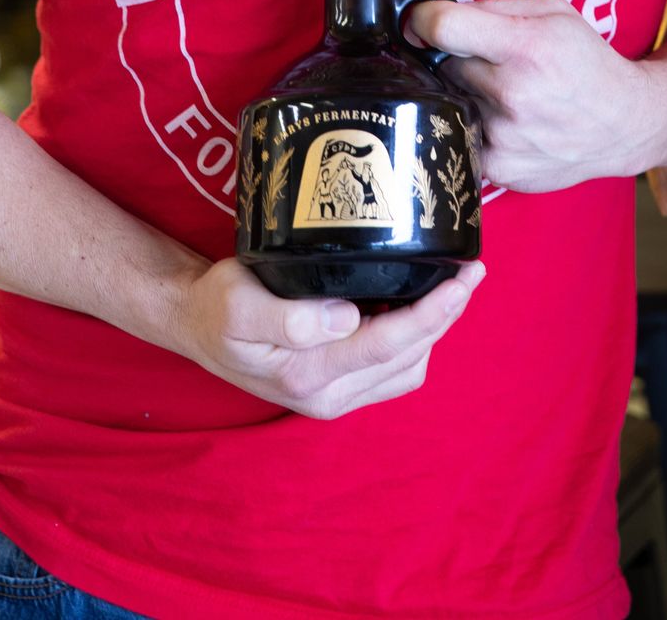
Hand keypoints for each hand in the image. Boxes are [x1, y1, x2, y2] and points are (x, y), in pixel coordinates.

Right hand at [176, 256, 486, 419]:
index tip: (463, 277)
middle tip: (470, 270)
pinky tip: (412, 303)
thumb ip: (290, 316)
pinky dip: (413, 339)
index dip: (434, 312)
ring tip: (447, 283)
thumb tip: (348, 317)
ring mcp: (335, 397)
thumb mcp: (239, 304)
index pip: (389, 344)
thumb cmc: (217, 307)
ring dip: (433, 328)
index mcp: (309, 376)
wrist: (197, 326)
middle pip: (409, 357)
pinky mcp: (338, 388)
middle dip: (445, 316)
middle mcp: (328, 396)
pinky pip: (393, 370)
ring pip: (408, 366)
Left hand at [409, 0, 659, 191]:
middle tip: (488, 61)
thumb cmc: (587, 62)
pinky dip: (475, 126)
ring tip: (504, 93)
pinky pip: (462, 136)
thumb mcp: (553, 13)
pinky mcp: (500, 169)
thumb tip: (435, 14)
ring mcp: (504, 138)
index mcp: (526, 47)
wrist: (624, 124)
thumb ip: (493, 7)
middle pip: (444, 65)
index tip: (423, 23)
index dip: (423, 20)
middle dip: (456, 58)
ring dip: (467, 94)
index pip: (443, 28)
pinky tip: (506, 121)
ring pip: (452, 102)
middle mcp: (512, 94)